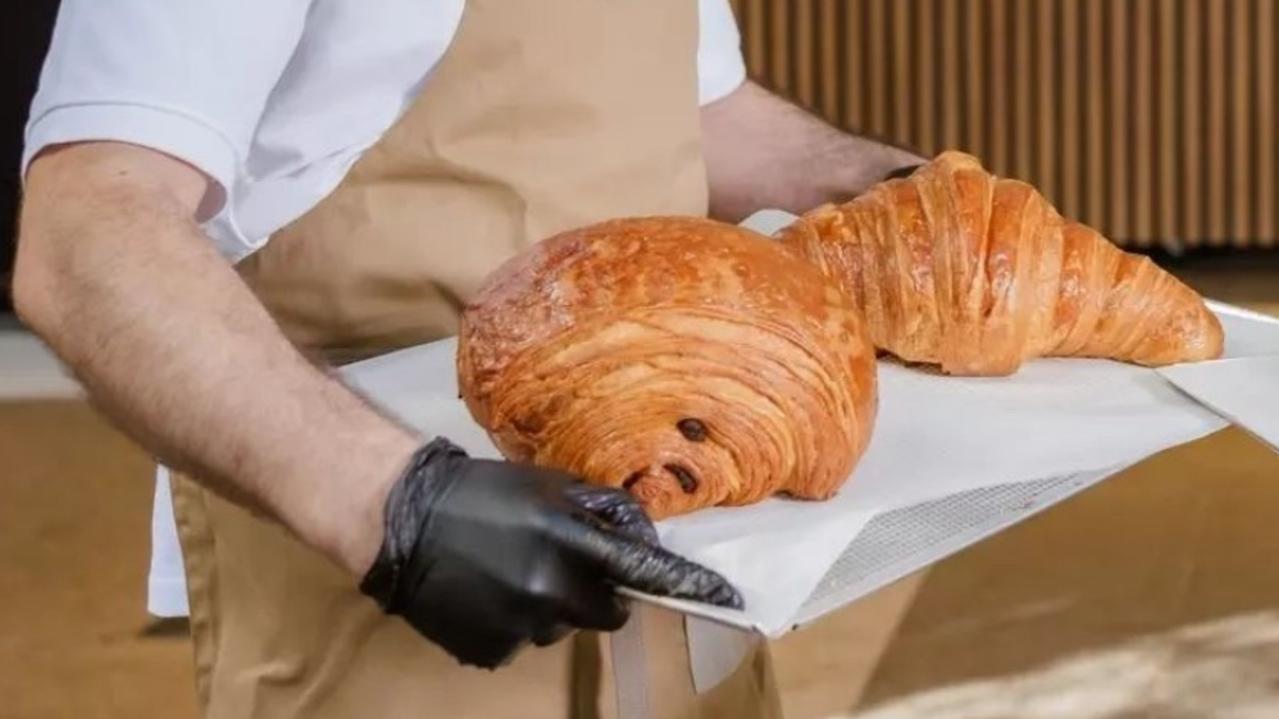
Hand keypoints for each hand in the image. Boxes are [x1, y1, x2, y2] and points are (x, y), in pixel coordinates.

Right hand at [359, 438, 742, 668]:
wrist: (405, 518)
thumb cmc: (483, 492)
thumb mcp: (548, 484)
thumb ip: (600, 509)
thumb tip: (644, 534)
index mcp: (567, 537)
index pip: (644, 568)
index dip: (688, 585)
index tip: (728, 599)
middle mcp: (549, 587)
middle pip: (609, 611)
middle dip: (597, 593)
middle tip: (563, 564)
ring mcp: (520, 624)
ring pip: (562, 628)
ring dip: (550, 607)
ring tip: (509, 571)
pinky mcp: (491, 651)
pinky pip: (523, 644)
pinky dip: (514, 624)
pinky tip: (488, 592)